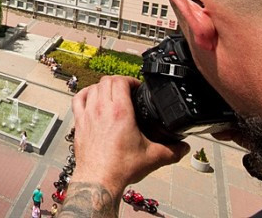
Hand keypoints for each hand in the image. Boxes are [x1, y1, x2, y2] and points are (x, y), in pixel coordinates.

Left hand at [71, 76, 188, 193]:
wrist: (98, 180)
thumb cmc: (120, 169)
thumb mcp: (153, 158)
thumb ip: (173, 151)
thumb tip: (184, 147)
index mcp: (120, 112)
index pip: (121, 81)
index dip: (131, 80)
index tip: (138, 88)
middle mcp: (101, 109)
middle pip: (106, 81)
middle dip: (119, 81)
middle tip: (128, 90)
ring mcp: (88, 114)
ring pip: (92, 87)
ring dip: (103, 87)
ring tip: (112, 94)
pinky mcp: (79, 122)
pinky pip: (78, 99)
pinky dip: (85, 94)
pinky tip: (92, 98)